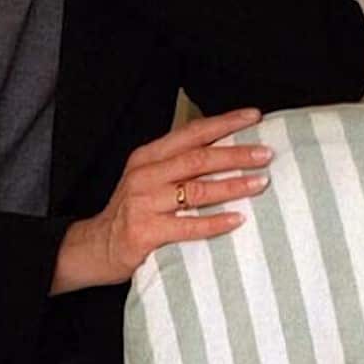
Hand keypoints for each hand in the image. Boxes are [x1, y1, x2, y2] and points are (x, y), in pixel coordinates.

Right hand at [50, 108, 271, 294]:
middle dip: (235, 154)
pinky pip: (188, 225)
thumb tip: (226, 152)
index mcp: (147, 156)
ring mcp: (143, 203)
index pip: (191, 133)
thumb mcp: (147, 178)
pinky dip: (215, 222)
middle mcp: (145, 175)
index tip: (253, 117)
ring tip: (261, 183)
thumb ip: (177, 165)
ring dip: (232, 185)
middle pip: (197, 159)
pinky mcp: (145, 231)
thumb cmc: (132, 211)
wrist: (97, 246)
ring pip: (196, 190)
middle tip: (266, 153)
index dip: (223, 123)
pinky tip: (238, 219)